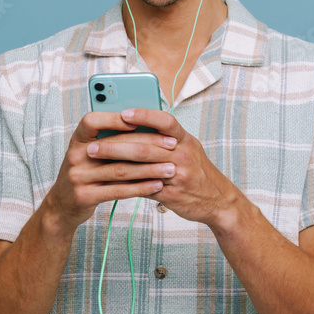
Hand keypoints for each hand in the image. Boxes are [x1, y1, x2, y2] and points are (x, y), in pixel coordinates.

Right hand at [43, 110, 176, 235]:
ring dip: (150, 169)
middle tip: (172, 145)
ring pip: (120, 169)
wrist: (63, 205)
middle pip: (115, 146)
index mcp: (78, 139)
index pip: (91, 121)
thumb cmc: (87, 172)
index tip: (138, 121)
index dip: (113, 118)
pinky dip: (140, 187)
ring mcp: (78, 176)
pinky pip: (118, 190)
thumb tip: (146, 124)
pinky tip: (157, 185)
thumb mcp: (91, 152)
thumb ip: (111, 139)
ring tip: (171, 168)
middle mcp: (75, 155)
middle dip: (148, 144)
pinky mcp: (85, 196)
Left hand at [89, 108, 240, 226]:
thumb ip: (166, 138)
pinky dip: (124, 182)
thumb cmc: (198, 172)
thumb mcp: (190, 149)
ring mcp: (178, 175)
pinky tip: (107, 180)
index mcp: (186, 140)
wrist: (219, 201)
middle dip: (116, 142)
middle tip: (94, 143)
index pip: (165, 121)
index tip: (123, 113)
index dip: (144, 115)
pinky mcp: (172, 194)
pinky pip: (144, 187)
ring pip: (141, 165)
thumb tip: (135, 127)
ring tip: (95, 157)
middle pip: (146, 144)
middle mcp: (183, 155)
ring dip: (115, 160)